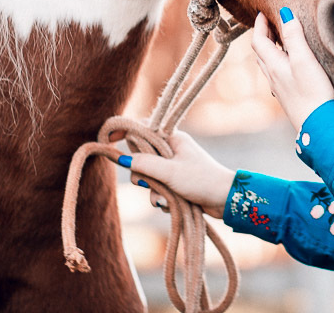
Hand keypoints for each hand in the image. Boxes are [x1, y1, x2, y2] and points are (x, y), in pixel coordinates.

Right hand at [117, 131, 235, 218]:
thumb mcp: (169, 172)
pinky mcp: (177, 182)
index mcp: (173, 138)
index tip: (109, 141)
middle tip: (148, 182)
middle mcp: (173, 150)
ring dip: (153, 190)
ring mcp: (175, 166)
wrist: (225, 200)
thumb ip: (145, 164)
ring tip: (164, 198)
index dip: (126, 133)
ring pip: (149, 176)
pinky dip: (161, 197)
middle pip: (142, 156)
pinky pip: (158, 188)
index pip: (143, 129)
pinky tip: (170, 205)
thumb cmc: (200, 180)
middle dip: (142, 174)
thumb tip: (122, 157)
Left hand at [251, 9, 333, 130]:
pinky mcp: (288, 95)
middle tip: (272, 20)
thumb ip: (294, 36)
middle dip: (264, 33)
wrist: (318, 125)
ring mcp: (279, 87)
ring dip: (271, 47)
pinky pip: (277, 73)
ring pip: (268, 63)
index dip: (259, 24)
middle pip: (261, 51)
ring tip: (281, 37)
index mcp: (273, 65)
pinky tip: (291, 63)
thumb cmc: (312, 92)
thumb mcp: (304, 59)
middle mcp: (272, 76)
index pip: (258, 40)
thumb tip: (284, 13)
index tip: (263, 11)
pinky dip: (279, 60)